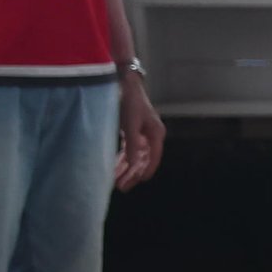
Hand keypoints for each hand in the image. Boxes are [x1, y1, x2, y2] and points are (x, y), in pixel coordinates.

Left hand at [114, 73, 165, 189]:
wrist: (124, 83)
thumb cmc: (129, 102)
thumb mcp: (130, 125)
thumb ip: (131, 146)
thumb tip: (132, 165)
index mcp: (156, 134)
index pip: (153, 158)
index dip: (146, 171)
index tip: (137, 182)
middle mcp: (151, 135)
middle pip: (143, 160)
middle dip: (132, 173)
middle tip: (122, 187)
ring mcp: (141, 134)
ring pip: (135, 156)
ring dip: (126, 168)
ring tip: (116, 181)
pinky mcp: (132, 131)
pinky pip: (128, 150)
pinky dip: (122, 159)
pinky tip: (116, 167)